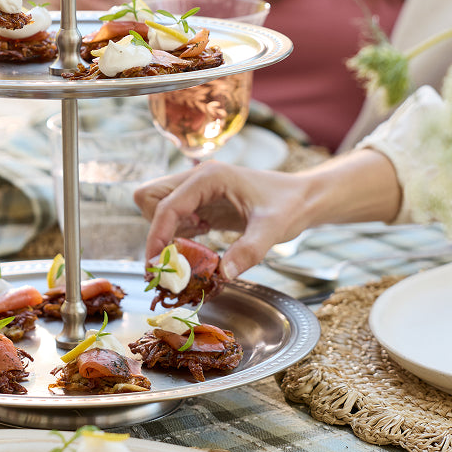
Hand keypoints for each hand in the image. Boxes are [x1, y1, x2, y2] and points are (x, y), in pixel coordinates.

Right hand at [134, 161, 314, 278]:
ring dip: (165, 233)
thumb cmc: (290, 206)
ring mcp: (197, 190)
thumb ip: (249, 250)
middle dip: (155, 229)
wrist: (302, 198)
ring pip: (156, 207)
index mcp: (209, 177)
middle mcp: (197, 178)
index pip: (166, 205)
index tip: (157, 265)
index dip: (157, 236)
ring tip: (193, 248)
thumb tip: (222, 275)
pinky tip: (201, 243)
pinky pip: (172, 218)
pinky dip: (177, 235)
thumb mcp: (273, 229)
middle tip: (176, 255)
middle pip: (149, 197)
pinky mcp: (201, 203)